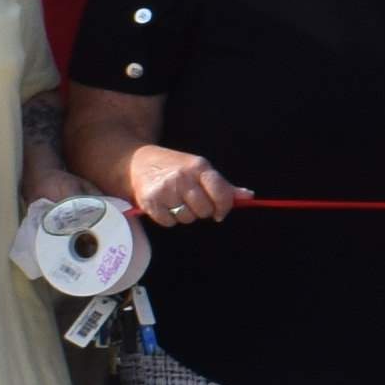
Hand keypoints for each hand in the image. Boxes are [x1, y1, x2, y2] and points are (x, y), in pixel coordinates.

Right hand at [126, 143, 240, 232]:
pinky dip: (168, 219)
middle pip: (205, 210)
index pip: (222, 194)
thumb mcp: (199, 169)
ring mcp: (166, 189)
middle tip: (191, 202)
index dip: (224, 207)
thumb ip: (223, 185)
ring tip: (175, 201)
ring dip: (184, 215)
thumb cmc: (174, 167)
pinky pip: (169, 223)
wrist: (137, 162)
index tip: (220, 212)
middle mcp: (183, 177)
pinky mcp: (150, 201)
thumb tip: (248, 197)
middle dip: (201, 210)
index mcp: (199, 167)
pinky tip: (164, 206)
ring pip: (188, 218)